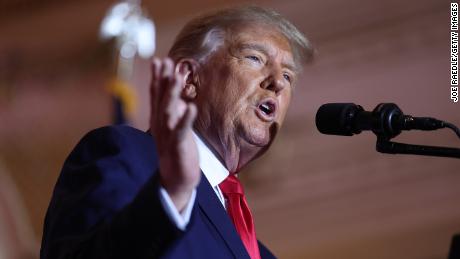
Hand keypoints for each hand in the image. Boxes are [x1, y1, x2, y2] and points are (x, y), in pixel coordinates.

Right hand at [150, 58, 199, 211]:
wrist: (175, 181)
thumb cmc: (177, 152)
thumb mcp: (174, 130)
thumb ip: (175, 114)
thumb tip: (181, 100)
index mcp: (159, 120)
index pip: (157, 96)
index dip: (158, 78)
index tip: (159, 60)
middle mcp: (161, 125)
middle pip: (161, 99)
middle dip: (163, 80)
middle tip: (165, 61)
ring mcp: (168, 135)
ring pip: (168, 111)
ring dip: (172, 94)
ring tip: (176, 77)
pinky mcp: (178, 146)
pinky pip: (182, 130)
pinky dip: (185, 118)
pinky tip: (190, 106)